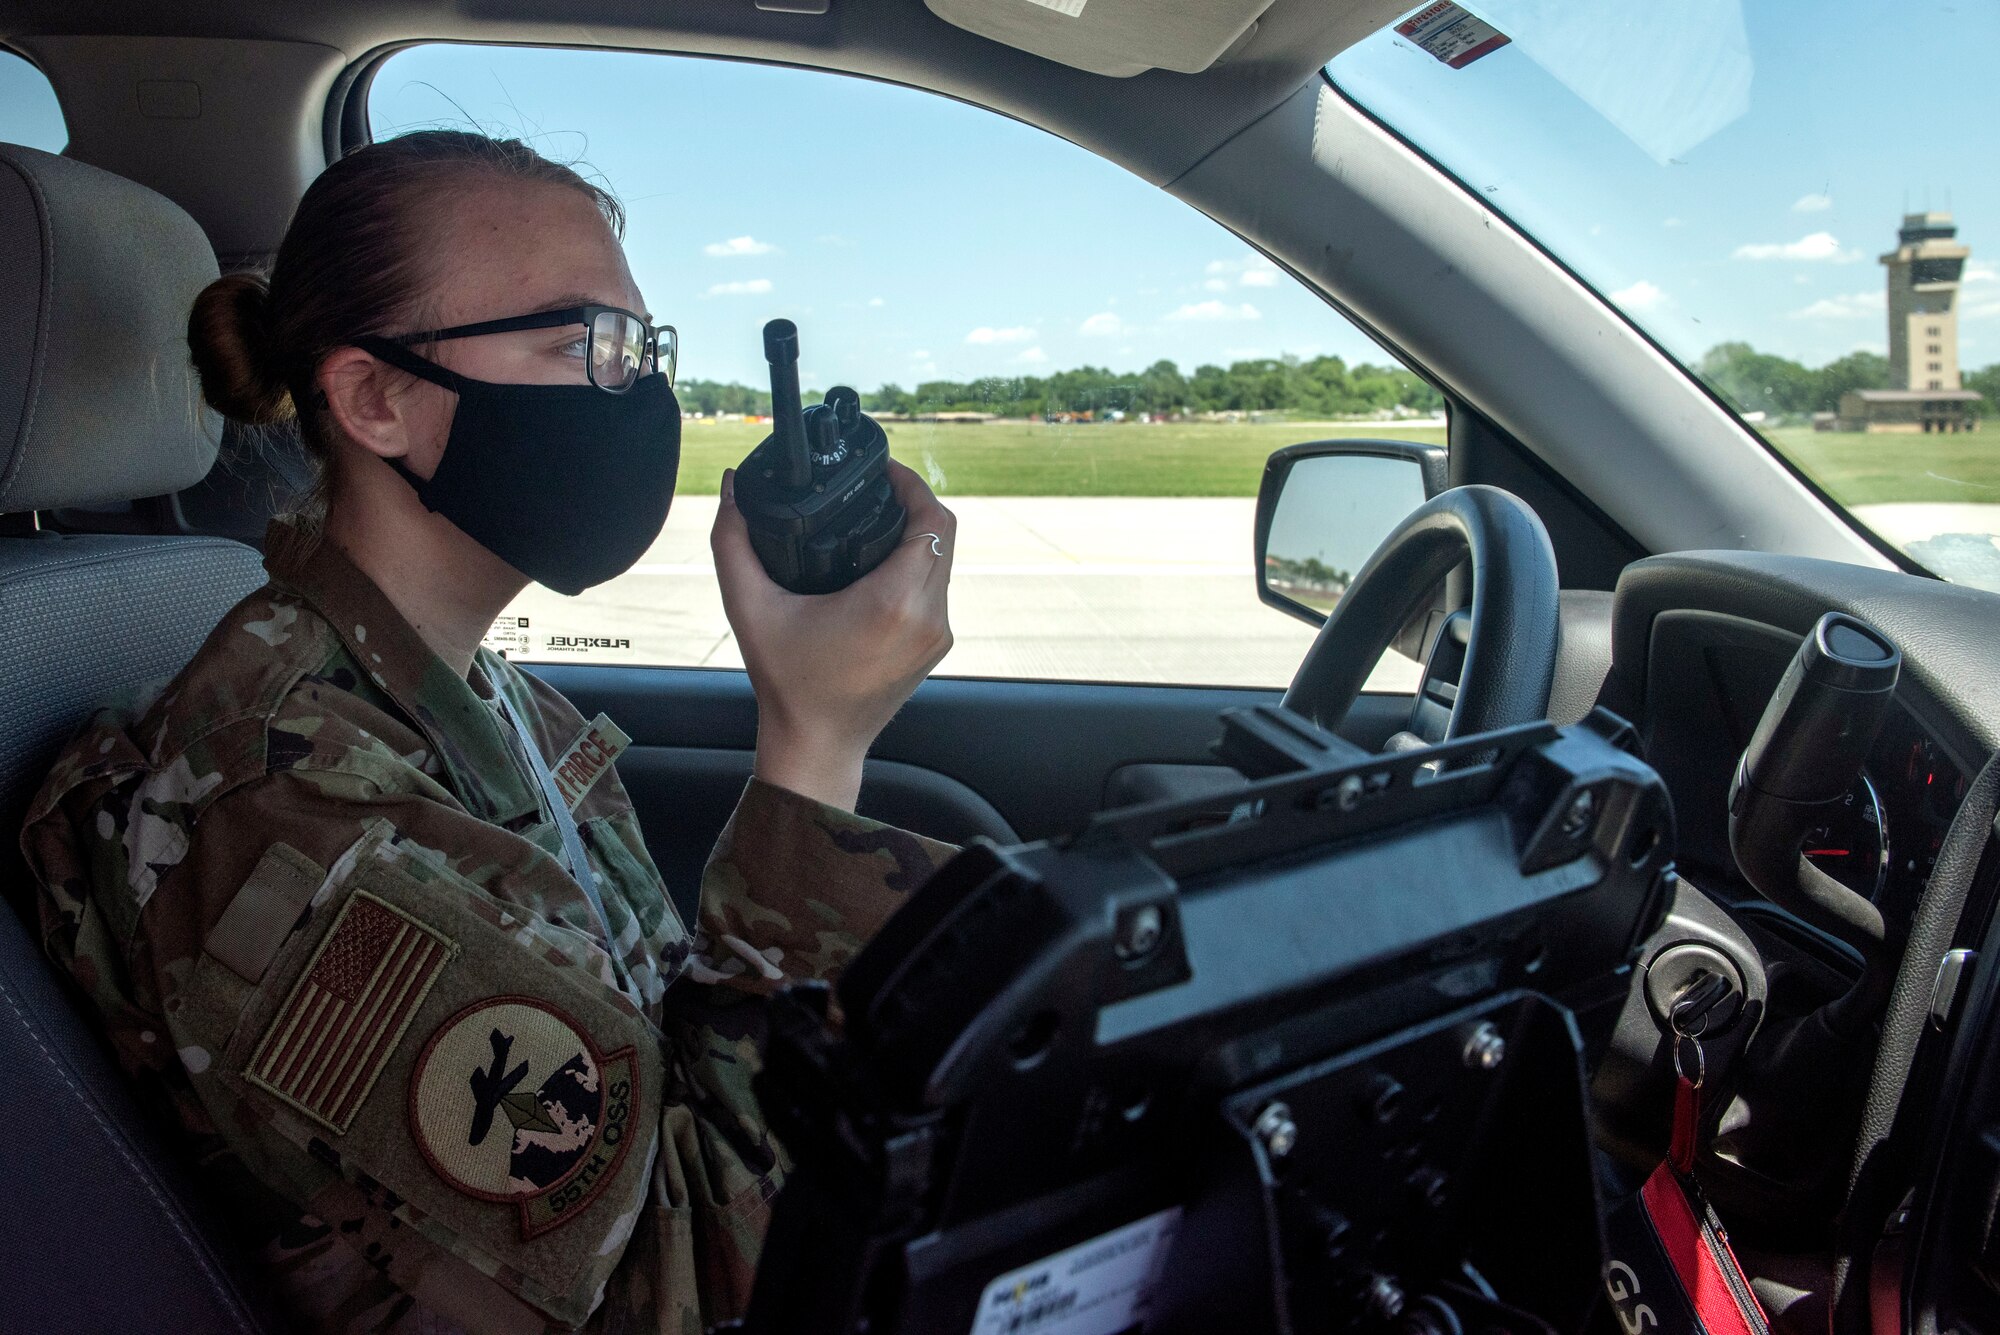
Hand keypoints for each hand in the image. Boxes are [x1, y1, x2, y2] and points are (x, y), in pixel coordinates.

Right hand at [710, 457, 955, 809]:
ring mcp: (937, 634)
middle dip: (915, 503)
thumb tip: (730, 487)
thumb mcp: (748, 607)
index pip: (931, 521)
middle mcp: (927, 616)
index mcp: (893, 601)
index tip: (885, 470)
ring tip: (879, 517)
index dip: (913, 485)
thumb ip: (732, 541)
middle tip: (879, 487)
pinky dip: (919, 566)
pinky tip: (884, 560)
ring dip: (920, 535)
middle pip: (943, 535)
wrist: (816, 743)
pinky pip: (938, 589)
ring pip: (944, 562)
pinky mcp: (936, 646)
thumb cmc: (786, 682)